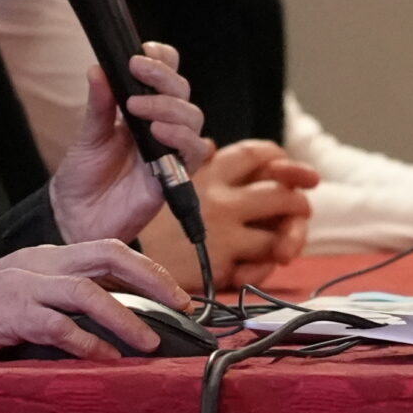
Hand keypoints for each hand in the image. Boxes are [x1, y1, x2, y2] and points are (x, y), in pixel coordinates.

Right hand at [0, 241, 192, 360]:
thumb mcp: (26, 295)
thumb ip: (63, 300)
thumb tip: (113, 320)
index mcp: (48, 255)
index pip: (109, 250)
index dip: (149, 269)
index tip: (178, 294)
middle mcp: (40, 261)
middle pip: (109, 255)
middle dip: (152, 279)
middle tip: (183, 307)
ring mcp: (24, 284)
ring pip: (87, 291)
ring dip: (126, 316)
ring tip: (151, 342)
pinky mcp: (8, 311)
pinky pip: (57, 325)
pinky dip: (86, 342)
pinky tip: (106, 358)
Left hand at [49, 42, 210, 244]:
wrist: (76, 218)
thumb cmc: (83, 176)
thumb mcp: (88, 135)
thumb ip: (99, 105)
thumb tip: (97, 68)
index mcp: (141, 109)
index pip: (165, 74)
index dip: (161, 59)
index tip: (140, 54)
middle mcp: (160, 126)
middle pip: (181, 90)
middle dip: (162, 77)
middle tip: (136, 71)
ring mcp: (170, 150)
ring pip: (192, 116)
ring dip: (168, 106)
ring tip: (138, 107)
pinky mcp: (174, 176)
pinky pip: (192, 151)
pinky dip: (180, 136)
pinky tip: (157, 132)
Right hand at [143, 139, 319, 291]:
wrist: (111, 254)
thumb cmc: (133, 213)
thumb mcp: (161, 174)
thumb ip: (194, 162)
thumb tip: (213, 146)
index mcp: (211, 172)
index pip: (259, 154)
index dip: (283, 160)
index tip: (300, 173)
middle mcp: (223, 200)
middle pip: (282, 194)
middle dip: (299, 202)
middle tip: (301, 207)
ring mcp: (226, 233)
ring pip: (280, 234)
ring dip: (291, 237)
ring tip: (287, 243)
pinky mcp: (222, 266)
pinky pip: (262, 266)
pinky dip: (266, 265)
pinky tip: (260, 262)